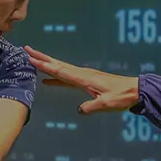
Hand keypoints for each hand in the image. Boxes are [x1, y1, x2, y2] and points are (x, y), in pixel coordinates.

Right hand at [24, 47, 139, 113]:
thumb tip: (79, 110)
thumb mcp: (106, 104)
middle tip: (27, 50)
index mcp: (84, 78)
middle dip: (42, 58)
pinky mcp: (86, 81)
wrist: (134, 91)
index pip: (60, 71)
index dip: (45, 66)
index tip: (32, 59)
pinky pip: (66, 77)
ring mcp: (84, 76)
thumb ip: (92, 107)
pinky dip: (55, 77)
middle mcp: (82, 74)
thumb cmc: (121, 97)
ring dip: (47, 64)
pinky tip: (48, 81)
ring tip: (33, 59)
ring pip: (60, 69)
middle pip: (57, 65)